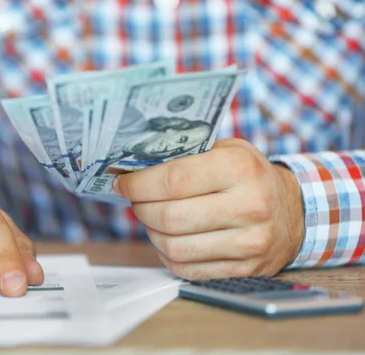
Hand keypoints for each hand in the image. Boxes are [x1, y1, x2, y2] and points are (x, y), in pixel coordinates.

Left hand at [113, 139, 304, 279]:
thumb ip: (186, 155)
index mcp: (239, 169)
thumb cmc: (251, 176)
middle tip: (136, 200)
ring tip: (152, 218)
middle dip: (141, 208)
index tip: (123, 183)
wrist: (295, 211)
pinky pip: (187, 268)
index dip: (139, 183)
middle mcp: (248, 206)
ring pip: (174, 246)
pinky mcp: (244, 269)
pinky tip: (169, 238)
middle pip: (169, 216)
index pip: (173, 180)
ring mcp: (249, 243)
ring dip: (151, 233)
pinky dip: (167, 254)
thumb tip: (135, 166)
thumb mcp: (227, 150)